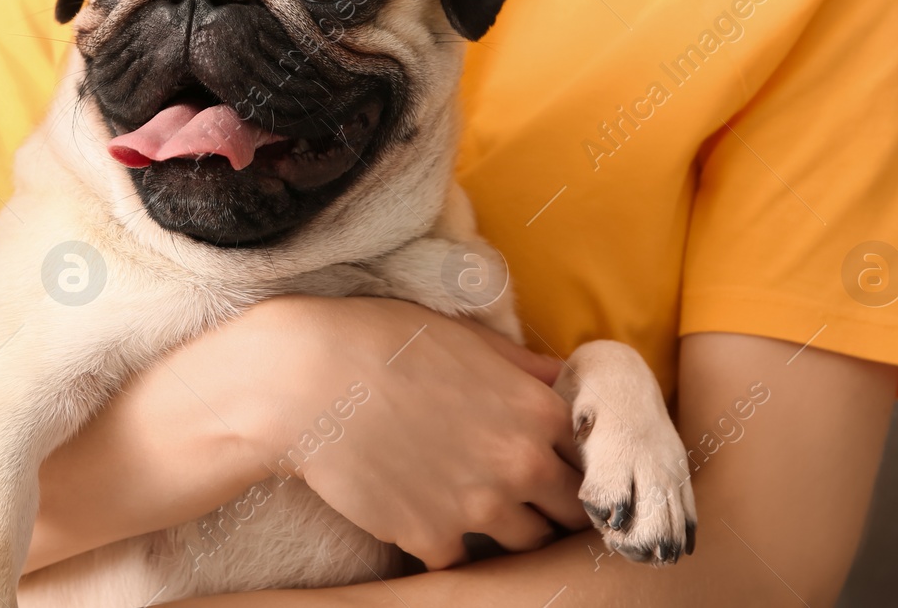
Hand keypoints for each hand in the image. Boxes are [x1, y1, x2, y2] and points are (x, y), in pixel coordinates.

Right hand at [240, 295, 589, 569]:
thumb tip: (560, 377)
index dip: (582, 458)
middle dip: (561, 503)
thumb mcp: (463, 337)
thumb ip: (521, 365)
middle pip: (574, 510)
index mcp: (536, 410)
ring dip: (514, 528)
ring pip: (528, 544)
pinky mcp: (431, 539)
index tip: (566, 460)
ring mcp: (478, 508)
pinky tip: (432, 516)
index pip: (594, 455)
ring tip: (485, 504)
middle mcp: (520, 464)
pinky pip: (464, 559)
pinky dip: (453, 544)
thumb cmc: (380, 341)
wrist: (304, 382)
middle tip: (537, 494)